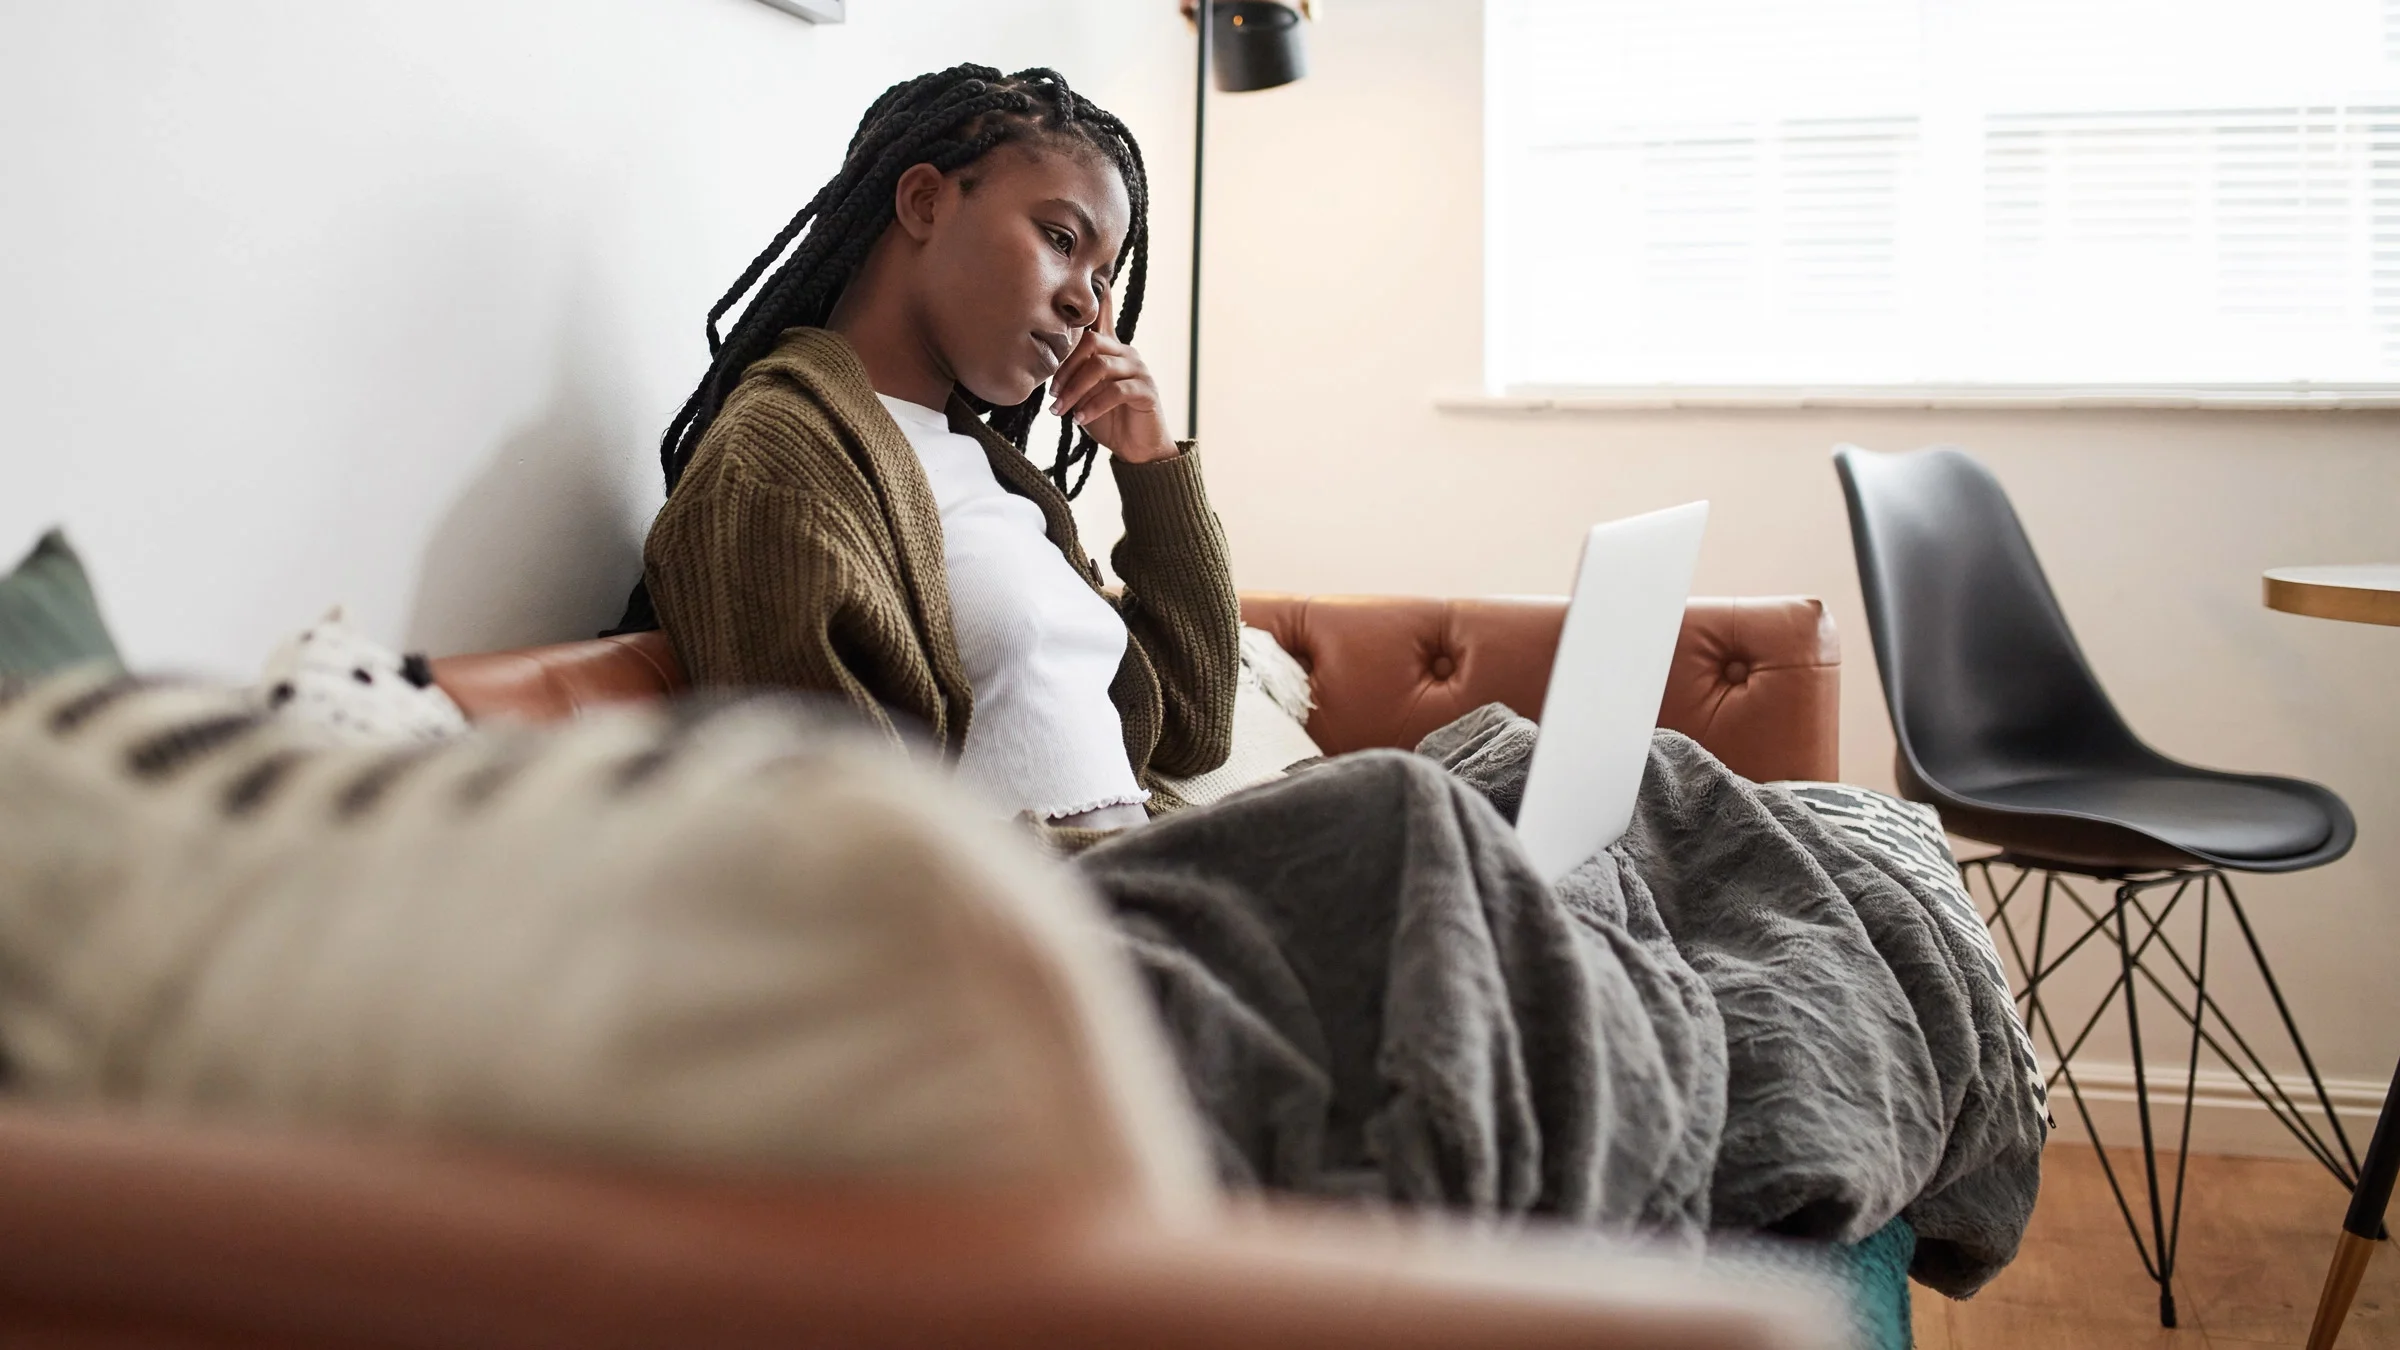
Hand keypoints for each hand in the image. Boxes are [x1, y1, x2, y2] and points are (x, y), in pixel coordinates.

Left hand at [1047, 288, 1178, 464]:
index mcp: (1111, 350)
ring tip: (1061, 411)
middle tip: (1052, 394)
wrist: (1138, 450)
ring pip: (1099, 367)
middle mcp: (1126, 354)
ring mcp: (1139, 370)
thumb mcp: (1084, 395)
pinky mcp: (1146, 390)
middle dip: (1065, 368)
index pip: (1103, 317)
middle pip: (1091, 342)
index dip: (1099, 297)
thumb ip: (1073, 376)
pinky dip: (1093, 406)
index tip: (1093, 277)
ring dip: (1075, 390)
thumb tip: (1046, 364)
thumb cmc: (1108, 420)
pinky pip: (1115, 391)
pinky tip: (1080, 419)